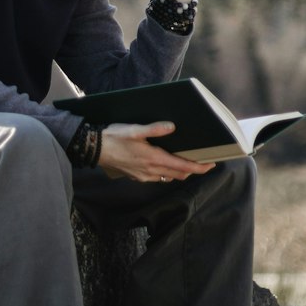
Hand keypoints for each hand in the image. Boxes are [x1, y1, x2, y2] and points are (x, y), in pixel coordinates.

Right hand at [98, 121, 215, 182]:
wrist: (94, 149)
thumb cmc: (114, 137)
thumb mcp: (135, 129)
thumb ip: (155, 129)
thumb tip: (172, 127)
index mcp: (153, 158)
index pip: (182, 166)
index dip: (199, 167)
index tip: (211, 164)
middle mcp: (151, 170)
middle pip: (178, 174)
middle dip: (193, 170)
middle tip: (203, 162)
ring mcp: (143, 176)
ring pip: (168, 177)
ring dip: (179, 172)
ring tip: (186, 162)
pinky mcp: (136, 176)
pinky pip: (157, 178)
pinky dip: (166, 173)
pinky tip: (164, 164)